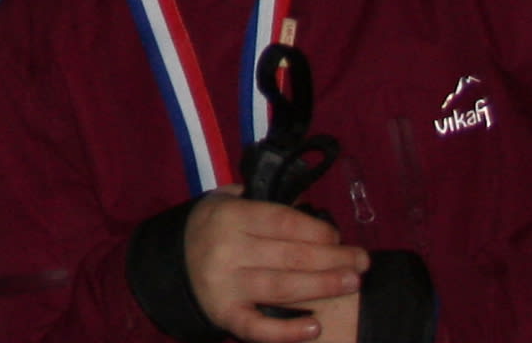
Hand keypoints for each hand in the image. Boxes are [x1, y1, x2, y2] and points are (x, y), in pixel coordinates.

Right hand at [184, 191, 366, 342]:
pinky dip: (288, 331)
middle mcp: (226, 249)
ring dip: (323, 285)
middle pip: (291, 255)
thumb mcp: (227, 202)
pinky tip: (315, 326)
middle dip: (333, 258)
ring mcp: (225, 285)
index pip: (283, 222)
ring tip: (352, 282)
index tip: (338, 236)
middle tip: (361, 261)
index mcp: (229, 216)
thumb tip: (309, 206)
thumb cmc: (212, 230)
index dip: (317, 229)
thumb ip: (263, 201)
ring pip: (283, 287)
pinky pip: (259, 327)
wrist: (169, 265)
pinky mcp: (226, 315)